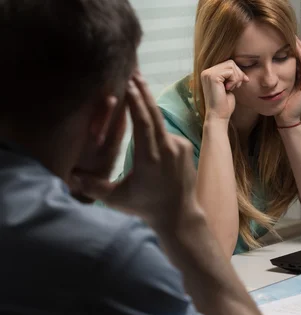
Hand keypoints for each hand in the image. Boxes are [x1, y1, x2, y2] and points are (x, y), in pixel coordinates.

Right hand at [76, 73, 200, 229]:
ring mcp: (180, 146)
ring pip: (160, 124)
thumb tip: (71, 175)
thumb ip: (93, 187)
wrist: (180, 215)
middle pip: (154, 114)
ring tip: (136, 89)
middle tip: (134, 71)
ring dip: (148, 108)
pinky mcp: (186, 147)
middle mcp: (168, 148)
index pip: (144, 123)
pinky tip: (146, 124)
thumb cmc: (146, 207)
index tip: (129, 83)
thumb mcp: (117, 199)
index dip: (136, 102)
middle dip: (143, 91)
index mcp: (151, 157)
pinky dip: (156, 128)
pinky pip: (167, 134)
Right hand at [201, 60, 248, 121]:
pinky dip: (234, 80)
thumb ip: (230, 76)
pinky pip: (230, 71)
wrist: (218, 116)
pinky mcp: (212, 77)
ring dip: (237, 77)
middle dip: (238, 74)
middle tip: (238, 86)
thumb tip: (240, 69)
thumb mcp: (228, 86)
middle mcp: (206, 72)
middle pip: (230, 62)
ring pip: (231, 65)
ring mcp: (208, 74)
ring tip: (233, 88)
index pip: (227, 64)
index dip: (238, 72)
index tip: (243, 81)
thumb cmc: (224, 105)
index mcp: (209, 74)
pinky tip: (229, 89)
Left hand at [275, 37, 300, 126]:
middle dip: (297, 45)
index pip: (296, 58)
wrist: (284, 118)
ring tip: (295, 38)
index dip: (292, 47)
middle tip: (291, 33)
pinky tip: (300, 51)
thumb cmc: (279, 104)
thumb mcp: (276, 85)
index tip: (285, 36)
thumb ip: (275, 75)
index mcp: (298, 77)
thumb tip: (265, 63)